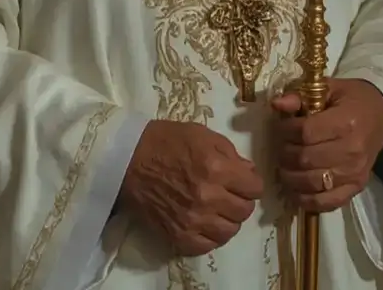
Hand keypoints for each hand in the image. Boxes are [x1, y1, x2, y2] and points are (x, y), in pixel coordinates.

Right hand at [118, 120, 263, 255]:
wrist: (127, 159)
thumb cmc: (166, 141)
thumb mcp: (203, 135)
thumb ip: (230, 153)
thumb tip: (248, 172)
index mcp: (217, 169)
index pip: (255, 188)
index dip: (251, 183)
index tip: (243, 181)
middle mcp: (208, 197)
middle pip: (244, 211)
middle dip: (242, 200)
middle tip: (230, 194)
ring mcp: (192, 220)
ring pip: (229, 231)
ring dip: (228, 220)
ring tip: (218, 211)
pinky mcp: (177, 235)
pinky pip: (206, 246)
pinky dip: (209, 237)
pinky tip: (204, 224)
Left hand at [271, 78, 382, 212]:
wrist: (379, 118)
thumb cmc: (352, 101)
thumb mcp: (329, 89)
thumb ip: (300, 96)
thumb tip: (276, 104)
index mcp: (346, 122)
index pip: (305, 133)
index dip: (285, 131)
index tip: (282, 127)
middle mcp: (352, 150)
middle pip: (305, 159)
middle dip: (285, 153)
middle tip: (282, 147)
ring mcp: (355, 173)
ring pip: (311, 182)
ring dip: (290, 176)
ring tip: (285, 166)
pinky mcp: (355, 188)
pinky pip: (325, 203)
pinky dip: (305, 200)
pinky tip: (295, 188)